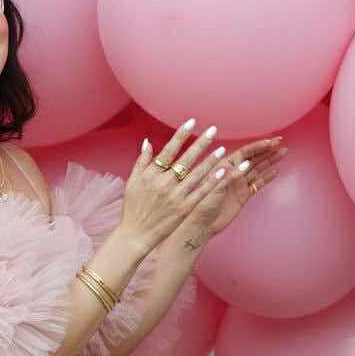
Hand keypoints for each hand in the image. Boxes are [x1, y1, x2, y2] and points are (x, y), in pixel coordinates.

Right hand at [118, 117, 232, 254]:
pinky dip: (212, 182)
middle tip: (214, 130)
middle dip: (201, 143)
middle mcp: (164, 183)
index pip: (169, 150)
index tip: (192, 122)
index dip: (181, 135)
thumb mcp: (132, 181)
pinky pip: (201, 192)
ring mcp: (176, 196)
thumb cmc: (133, 207)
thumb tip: (148, 141)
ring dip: (211, 160)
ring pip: (197, 174)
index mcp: (151, 174)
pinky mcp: (184, 208)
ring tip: (222, 149)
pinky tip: (222, 171)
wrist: (136, 233)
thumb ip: (141, 161)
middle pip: (186, 159)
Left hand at [181, 136, 287, 239]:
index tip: (272, 142)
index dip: (258, 146)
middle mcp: (233, 173)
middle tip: (282, 143)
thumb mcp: (215, 189)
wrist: (204, 224)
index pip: (244, 153)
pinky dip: (267, 178)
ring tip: (284, 152)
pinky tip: (276, 171)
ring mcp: (239, 183)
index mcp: (224, 167)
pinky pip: (257, 184)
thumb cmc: (203, 205)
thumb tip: (246, 164)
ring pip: (258, 169)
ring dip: (270, 160)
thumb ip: (230, 176)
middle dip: (267, 150)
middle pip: (253, 158)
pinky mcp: (244, 195)